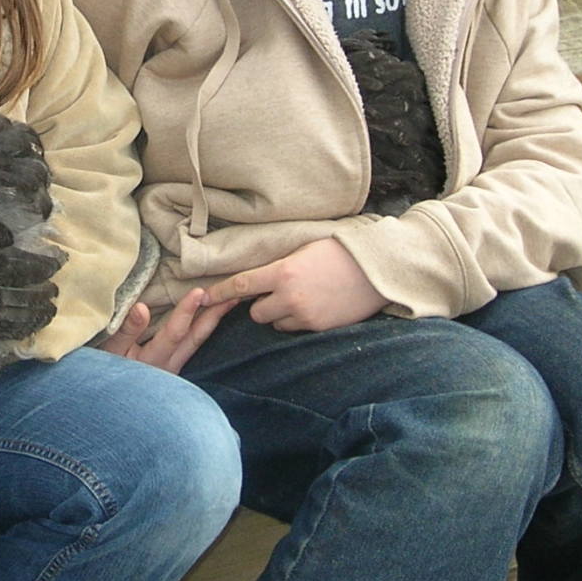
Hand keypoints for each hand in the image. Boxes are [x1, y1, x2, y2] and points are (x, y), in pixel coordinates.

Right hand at [100, 288, 238, 372]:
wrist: (107, 408)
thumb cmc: (101, 374)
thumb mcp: (108, 352)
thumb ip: (126, 330)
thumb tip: (142, 307)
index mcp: (152, 362)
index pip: (174, 334)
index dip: (186, 312)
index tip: (200, 292)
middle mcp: (168, 367)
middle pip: (196, 338)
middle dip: (215, 315)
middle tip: (235, 294)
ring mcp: (173, 369)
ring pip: (197, 342)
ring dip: (213, 320)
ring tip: (229, 301)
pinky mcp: (172, 367)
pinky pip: (192, 346)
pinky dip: (203, 329)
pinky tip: (210, 318)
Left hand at [206, 238, 385, 332]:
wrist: (377, 270)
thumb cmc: (341, 252)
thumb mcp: (304, 250)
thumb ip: (280, 266)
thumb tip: (258, 278)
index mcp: (283, 272)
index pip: (242, 285)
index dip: (220, 293)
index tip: (204, 298)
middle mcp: (290, 297)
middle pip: (256, 313)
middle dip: (261, 305)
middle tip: (277, 293)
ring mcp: (305, 316)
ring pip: (275, 324)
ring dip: (280, 315)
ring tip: (301, 298)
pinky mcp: (318, 328)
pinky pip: (295, 330)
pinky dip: (298, 321)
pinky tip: (314, 306)